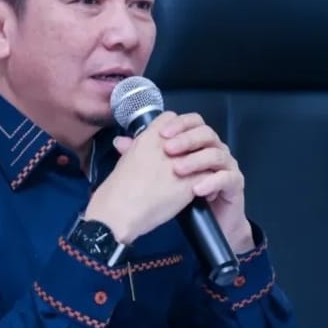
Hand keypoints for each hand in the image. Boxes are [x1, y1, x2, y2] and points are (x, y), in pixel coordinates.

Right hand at [84, 111, 203, 244]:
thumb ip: (130, 148)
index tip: (176, 140)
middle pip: (192, 133)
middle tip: (194, 158)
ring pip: (205, 153)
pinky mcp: (190, 182)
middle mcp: (168, 146)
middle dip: (196, 145)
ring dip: (205, 162)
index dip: (177, 128)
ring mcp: (181, 162)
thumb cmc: (117, 189)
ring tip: (200, 175)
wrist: (120, 210)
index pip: (172, 118)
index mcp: (149, 137)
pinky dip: (209, 183)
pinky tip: (203, 193)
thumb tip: (122, 141)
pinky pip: (208, 175)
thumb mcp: (123, 160)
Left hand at [111, 112, 254, 253]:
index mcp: (198, 144)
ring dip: (196, 160)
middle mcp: (214, 150)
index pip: (193, 122)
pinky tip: (197, 189)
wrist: (207, 225)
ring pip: (217, 153)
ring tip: (178, 170)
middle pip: (207, 133)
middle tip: (168, 150)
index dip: (179, 124)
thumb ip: (143, 155)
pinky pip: (227, 178)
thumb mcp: (160, 174)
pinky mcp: (234, 185)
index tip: (162, 134)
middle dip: (186, 139)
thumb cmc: (183, 196)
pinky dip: (212, 182)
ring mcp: (227, 166)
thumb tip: (120, 142)